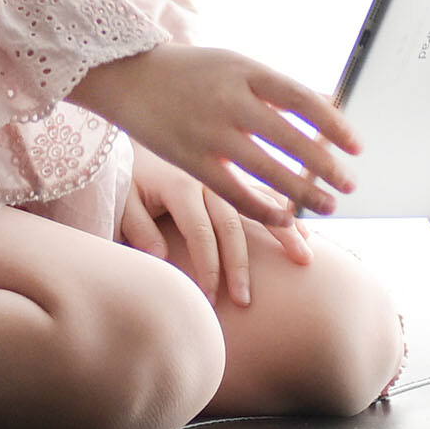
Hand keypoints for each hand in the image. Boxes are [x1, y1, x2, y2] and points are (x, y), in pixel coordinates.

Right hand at [70, 44, 359, 229]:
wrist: (127, 75)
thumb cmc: (192, 72)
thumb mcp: (235, 65)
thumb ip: (276, 89)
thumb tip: (330, 104)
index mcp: (246, 71)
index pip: (302, 100)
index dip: (335, 126)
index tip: (357, 148)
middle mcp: (229, 100)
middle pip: (291, 139)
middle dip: (325, 166)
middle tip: (349, 185)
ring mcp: (208, 132)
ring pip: (267, 170)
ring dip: (302, 193)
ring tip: (327, 206)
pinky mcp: (189, 160)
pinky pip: (233, 192)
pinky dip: (262, 208)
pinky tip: (283, 219)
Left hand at [122, 143, 312, 306]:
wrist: (140, 128)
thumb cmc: (130, 175)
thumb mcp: (123, 198)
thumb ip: (138, 227)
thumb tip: (160, 258)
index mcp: (180, 184)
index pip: (199, 234)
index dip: (206, 269)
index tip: (209, 301)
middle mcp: (210, 176)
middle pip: (233, 226)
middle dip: (240, 266)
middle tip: (246, 300)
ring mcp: (229, 170)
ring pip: (263, 204)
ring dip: (284, 233)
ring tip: (305, 260)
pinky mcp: (238, 168)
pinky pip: (269, 190)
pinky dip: (289, 210)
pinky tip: (306, 231)